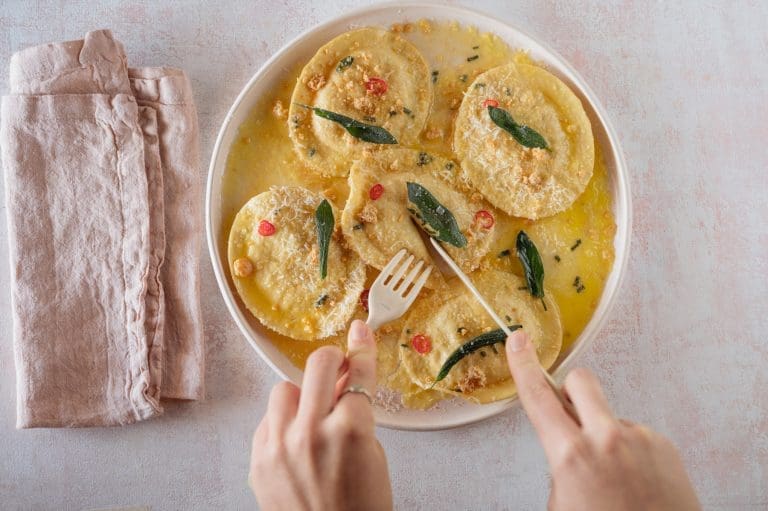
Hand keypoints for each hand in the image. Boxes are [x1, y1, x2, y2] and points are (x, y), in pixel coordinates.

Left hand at [249, 320, 392, 510]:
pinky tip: (296, 440)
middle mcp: (310, 432)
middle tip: (337, 368)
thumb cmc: (361, 509)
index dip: (362, 349)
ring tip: (313, 415)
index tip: (360, 332)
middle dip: (332, 361)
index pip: (357, 373)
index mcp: (349, 429)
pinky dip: (282, 423)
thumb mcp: (374, 454)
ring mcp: (279, 446)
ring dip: (302, 395)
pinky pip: (267, 420)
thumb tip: (347, 379)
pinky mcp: (258, 460)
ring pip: (284, 389)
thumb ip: (358, 412)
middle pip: (317, 364)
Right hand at [505, 330, 700, 510]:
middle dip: (569, 388)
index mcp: (572, 454)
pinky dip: (628, 451)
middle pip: (580, 380)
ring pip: (608, 414)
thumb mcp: (560, 503)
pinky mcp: (663, 445)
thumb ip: (560, 464)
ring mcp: (639, 438)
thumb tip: (566, 444)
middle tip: (567, 407)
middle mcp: (607, 438)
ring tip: (613, 475)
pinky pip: (634, 434)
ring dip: (603, 433)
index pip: (538, 396)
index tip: (518, 341)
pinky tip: (632, 479)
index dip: (523, 364)